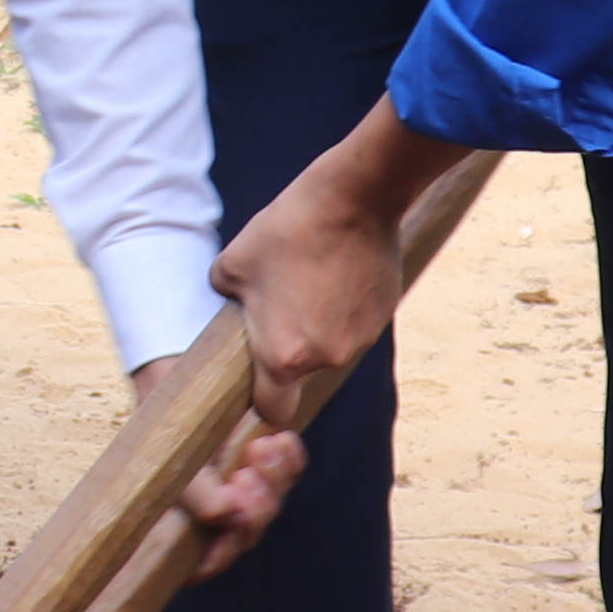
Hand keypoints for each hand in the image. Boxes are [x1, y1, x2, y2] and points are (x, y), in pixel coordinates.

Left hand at [185, 108, 478, 566]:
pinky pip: (350, 333)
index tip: (252, 394)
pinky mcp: (380, 322)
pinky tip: (330, 281)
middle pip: (299, 384)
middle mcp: (322, 359)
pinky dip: (337, 319)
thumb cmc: (286, 229)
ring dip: (312, 336)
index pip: (270, 414)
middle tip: (275, 324)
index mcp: (281, 355)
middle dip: (285, 364)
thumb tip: (236, 313)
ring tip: (303, 288)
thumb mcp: (232, 267)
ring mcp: (357, 343)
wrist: (355, 197)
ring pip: (326, 357)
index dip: (260, 407)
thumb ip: (231, 306)